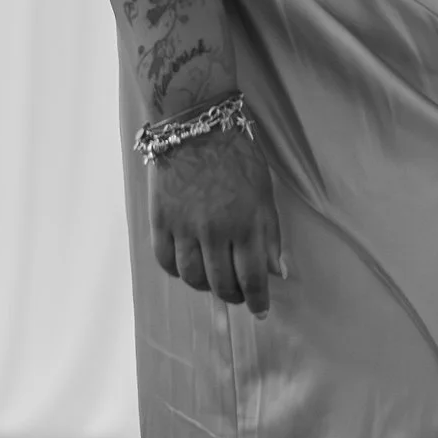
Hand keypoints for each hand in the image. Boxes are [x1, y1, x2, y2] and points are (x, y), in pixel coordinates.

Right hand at [148, 126, 285, 311]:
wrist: (195, 126)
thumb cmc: (237, 156)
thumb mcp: (265, 192)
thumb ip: (270, 234)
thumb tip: (277, 271)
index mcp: (246, 224)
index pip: (252, 278)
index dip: (257, 300)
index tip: (260, 311)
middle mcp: (214, 231)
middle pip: (221, 284)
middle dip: (232, 295)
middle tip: (236, 294)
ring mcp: (184, 228)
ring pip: (191, 278)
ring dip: (204, 286)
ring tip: (212, 280)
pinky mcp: (160, 221)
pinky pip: (165, 261)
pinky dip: (177, 271)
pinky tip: (187, 266)